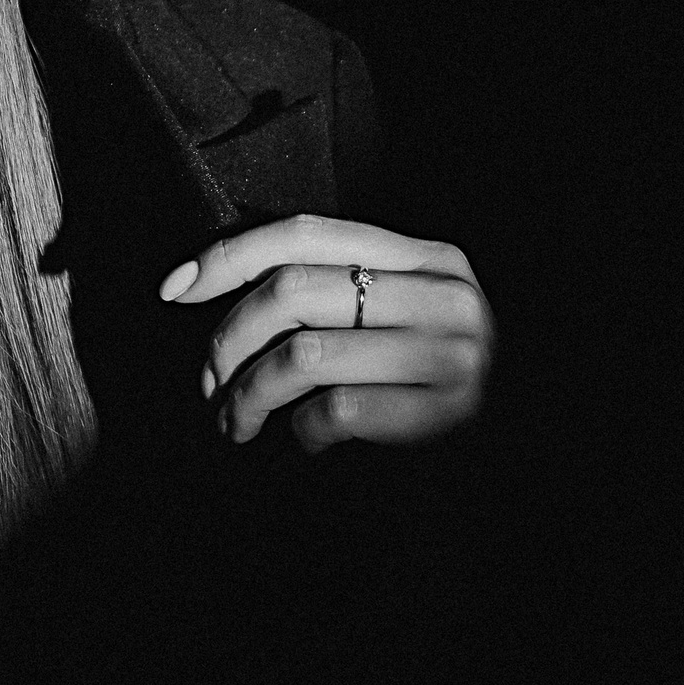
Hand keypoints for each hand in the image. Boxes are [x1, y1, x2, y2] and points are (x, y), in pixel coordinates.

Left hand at [159, 214, 493, 453]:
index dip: (228, 256)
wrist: (512, 451)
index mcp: (423, 256)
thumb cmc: (423, 382)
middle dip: (227, 340)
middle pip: (292, 292)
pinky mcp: (449, 413)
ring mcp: (452, 353)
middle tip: (208, 382)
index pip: (305, 233)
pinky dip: (302, 432)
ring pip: (303, 356)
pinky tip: (305, 441)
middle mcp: (443, 294)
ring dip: (248, 397)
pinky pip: (337, 411)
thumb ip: (329, 287)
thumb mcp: (389, 315)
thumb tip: (202, 280)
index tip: (172, 287)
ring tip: (235, 423)